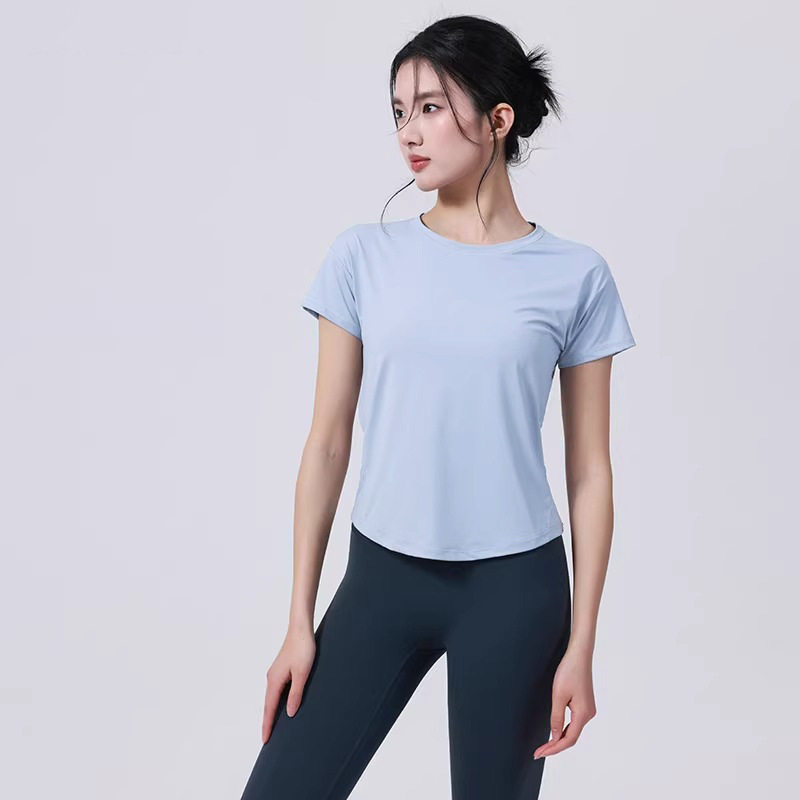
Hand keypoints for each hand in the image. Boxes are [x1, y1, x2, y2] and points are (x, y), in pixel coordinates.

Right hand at [261, 626, 316, 743]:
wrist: (301, 629)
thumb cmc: (303, 649)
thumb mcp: (302, 674)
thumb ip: (295, 694)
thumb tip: (289, 713)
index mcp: (274, 681)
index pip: (269, 708)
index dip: (267, 725)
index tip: (265, 740)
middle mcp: (272, 678)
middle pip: (268, 704)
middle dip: (267, 721)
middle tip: (267, 739)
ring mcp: (276, 673)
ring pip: (272, 697)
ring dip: (272, 711)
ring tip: (273, 726)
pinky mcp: (281, 669)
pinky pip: (277, 690)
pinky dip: (276, 701)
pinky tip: (282, 705)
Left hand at [533, 643, 596, 759]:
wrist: (579, 655)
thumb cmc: (569, 671)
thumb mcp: (558, 695)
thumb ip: (556, 718)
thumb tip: (555, 737)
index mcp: (584, 714)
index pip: (568, 740)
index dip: (553, 748)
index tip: (539, 753)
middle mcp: (588, 714)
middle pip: (571, 737)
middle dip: (555, 746)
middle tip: (538, 752)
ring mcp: (588, 709)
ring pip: (573, 730)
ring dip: (559, 738)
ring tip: (544, 745)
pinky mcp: (585, 704)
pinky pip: (574, 722)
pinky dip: (564, 729)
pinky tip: (555, 731)